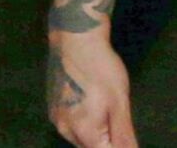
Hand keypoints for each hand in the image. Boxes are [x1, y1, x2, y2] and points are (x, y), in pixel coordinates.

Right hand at [47, 30, 138, 147]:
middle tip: (115, 112)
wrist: (75, 39)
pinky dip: (84, 121)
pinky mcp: (52, 107)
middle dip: (106, 139)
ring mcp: (56, 119)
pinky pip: (70, 125)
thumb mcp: (120, 102)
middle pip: (91, 147)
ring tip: (104, 104)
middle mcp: (65, 131)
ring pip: (79, 137)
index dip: (116, 145)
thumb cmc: (102, 69)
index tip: (120, 127)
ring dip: (95, 131)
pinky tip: (91, 102)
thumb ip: (124, 135)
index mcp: (83, 133)